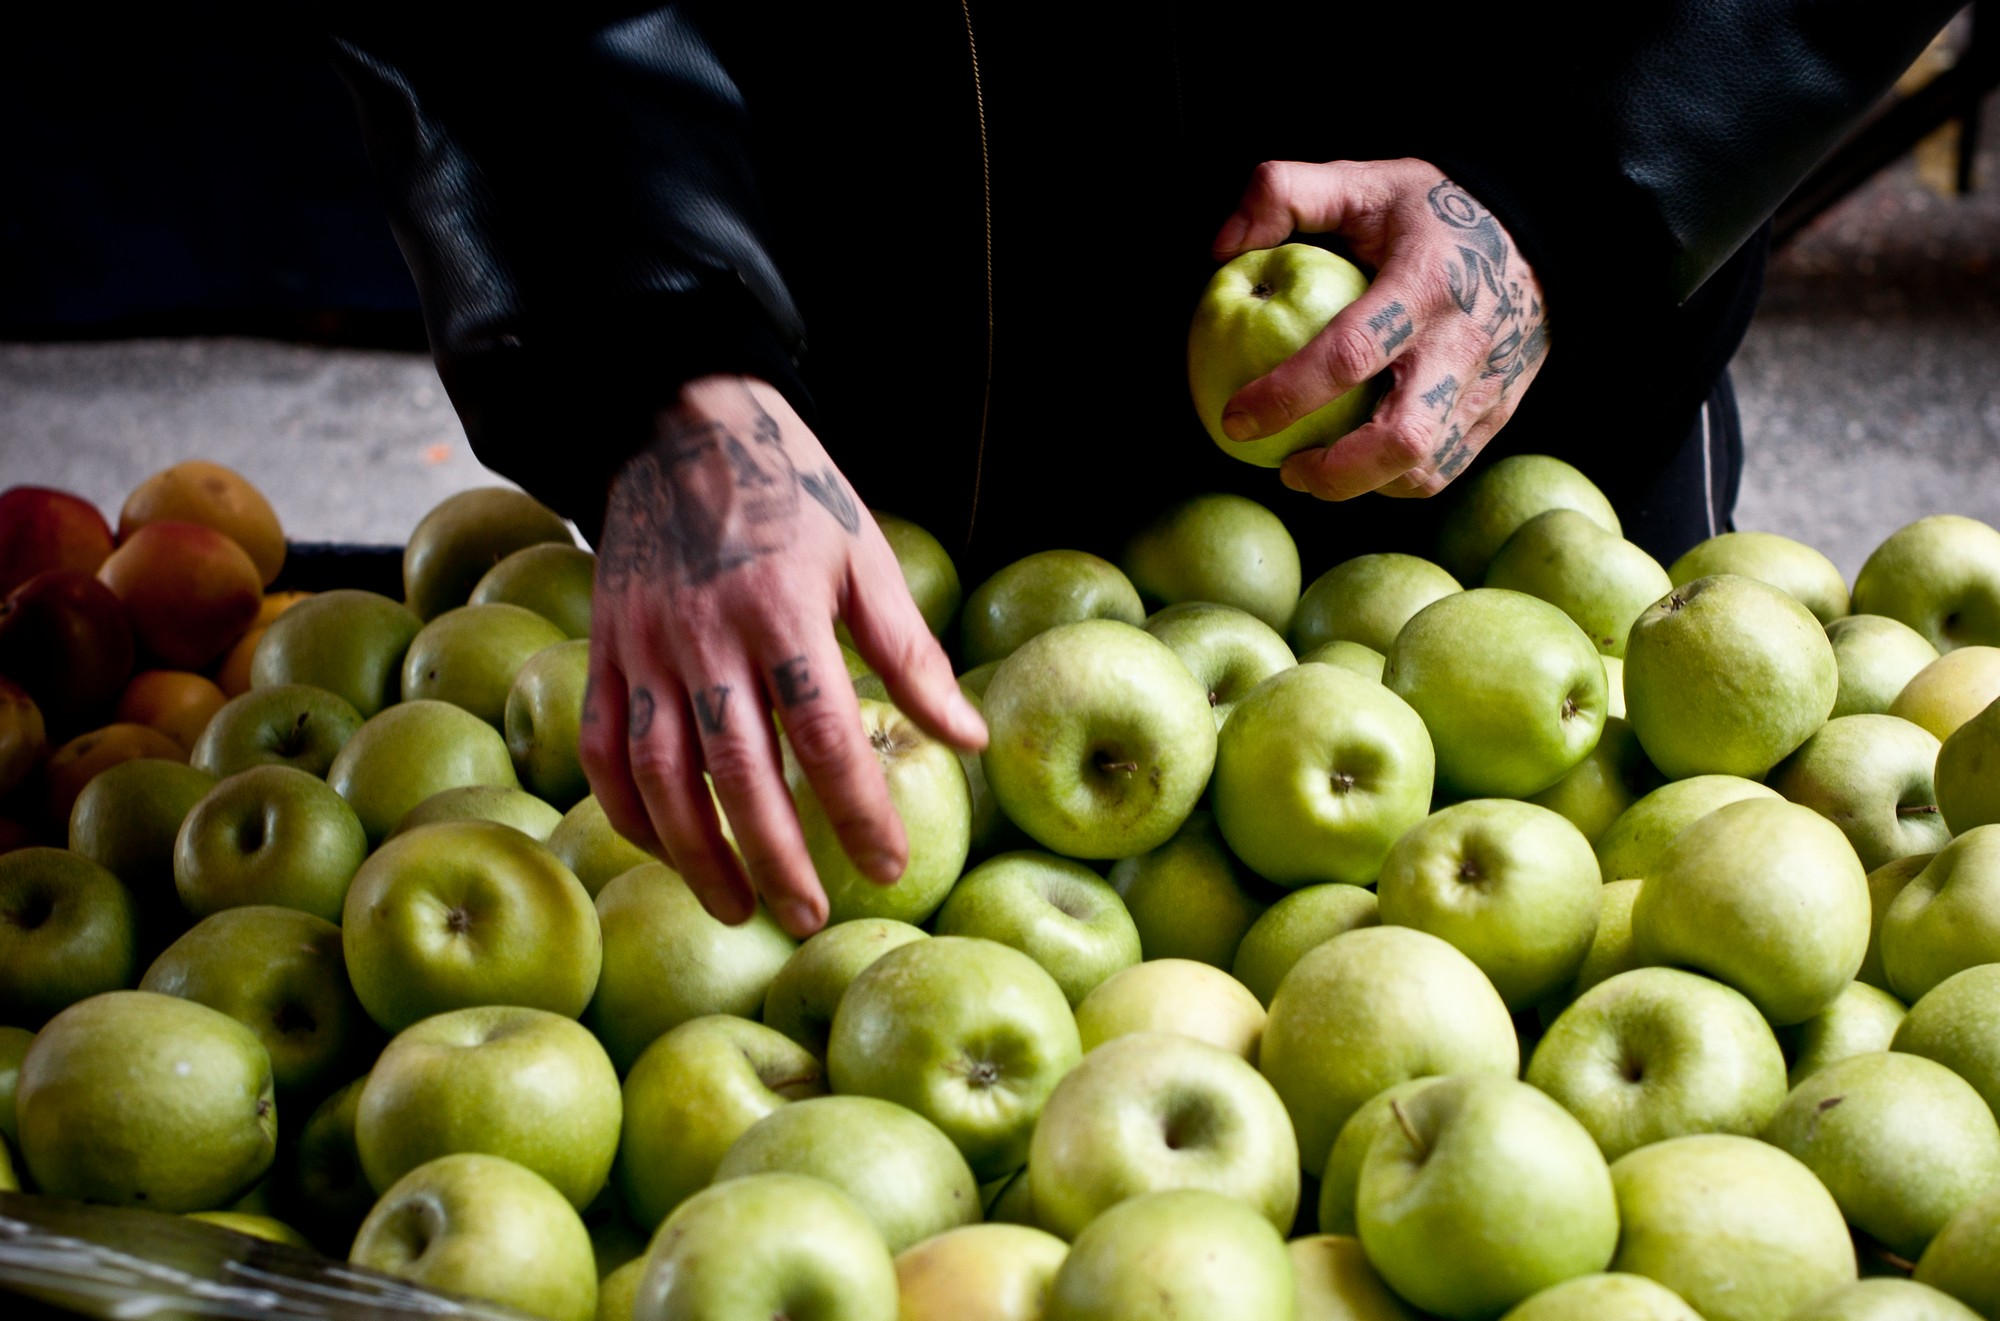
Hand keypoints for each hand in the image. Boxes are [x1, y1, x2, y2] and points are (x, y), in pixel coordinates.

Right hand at [578, 375, 986, 937]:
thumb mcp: (865, 556)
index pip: (825, 733)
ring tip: (738, 909)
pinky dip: (625, 808)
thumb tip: (969, 738)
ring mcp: (643, 644)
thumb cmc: (791, 492)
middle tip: (810, 917)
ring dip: (696, 853)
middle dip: (775, 856)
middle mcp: (705, 634)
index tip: (889, 866)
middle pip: (737, 771)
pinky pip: (601, 745)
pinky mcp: (603, 646)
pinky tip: (665, 849)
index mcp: (783, 608)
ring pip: (659, 774)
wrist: (678, 424)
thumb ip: (911, 652)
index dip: (858, 809)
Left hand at [1210, 158, 1550, 498]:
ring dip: (1363, 485)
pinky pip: (1447, 467)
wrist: (1533, 227)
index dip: (1286, 396)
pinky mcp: (1500, 410)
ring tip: (1314, 469)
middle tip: (1286, 469)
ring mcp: (1488, 384)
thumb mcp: (1360, 179)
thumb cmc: (1427, 210)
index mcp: (1424, 283)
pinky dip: (1395, 480)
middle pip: (1402, 440)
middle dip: (1334, 474)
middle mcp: (1461, 343)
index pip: (1350, 355)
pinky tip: (1357, 465)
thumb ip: (1283, 193)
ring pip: (1427, 469)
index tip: (1235, 418)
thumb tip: (1221, 248)